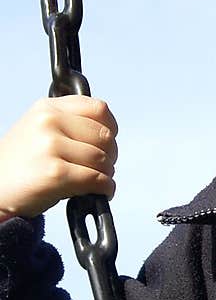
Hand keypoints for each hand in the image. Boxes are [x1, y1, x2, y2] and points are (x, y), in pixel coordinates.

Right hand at [0, 96, 117, 220]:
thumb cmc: (21, 164)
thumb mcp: (38, 130)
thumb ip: (69, 123)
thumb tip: (108, 134)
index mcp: (47, 107)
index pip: (98, 108)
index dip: (110, 128)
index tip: (106, 142)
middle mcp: (48, 122)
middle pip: (104, 136)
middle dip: (109, 155)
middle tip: (101, 167)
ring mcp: (51, 146)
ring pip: (102, 159)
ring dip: (106, 174)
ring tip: (95, 181)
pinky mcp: (55, 174)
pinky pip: (97, 179)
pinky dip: (105, 188)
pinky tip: (99, 192)